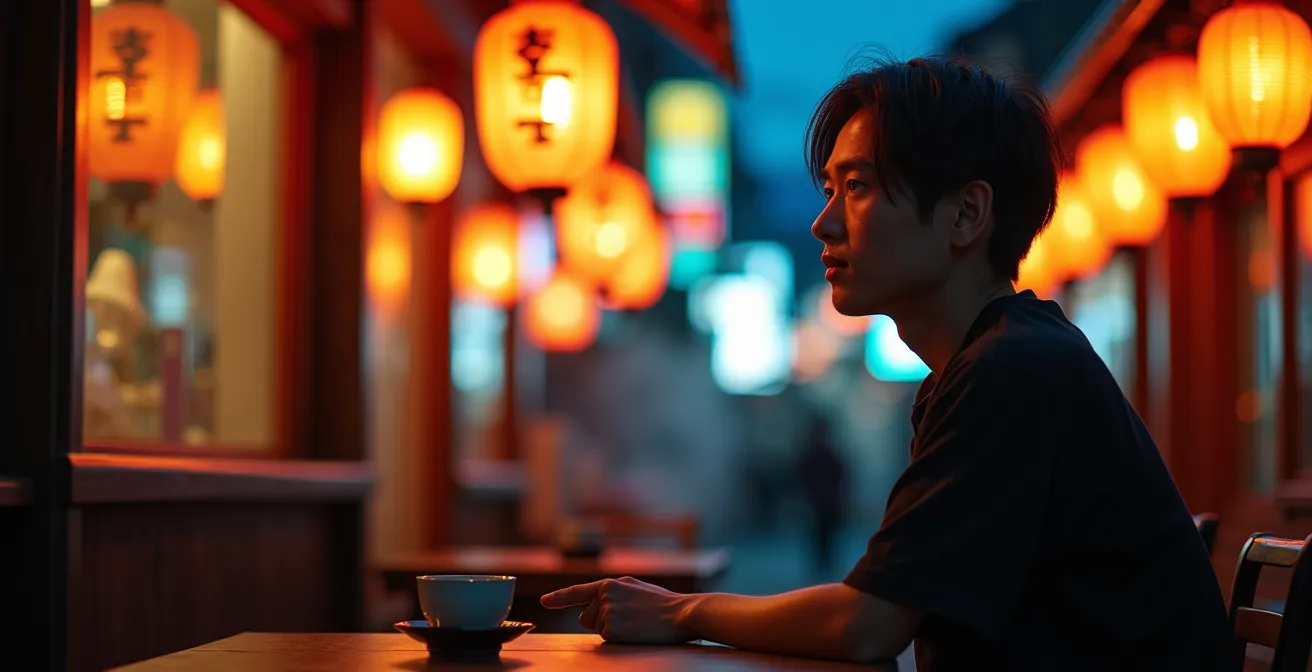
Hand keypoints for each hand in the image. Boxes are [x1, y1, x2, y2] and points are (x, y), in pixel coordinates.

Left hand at [540, 576, 696, 643]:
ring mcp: (606, 613)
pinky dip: (618, 638)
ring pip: (595, 628)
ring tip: (634, 622)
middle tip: (628, 618)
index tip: (544, 601)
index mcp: (609, 583)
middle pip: (585, 616)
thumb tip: (594, 603)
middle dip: (599, 620)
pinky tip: (634, 630)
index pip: (577, 592)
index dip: (558, 597)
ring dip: (610, 629)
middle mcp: (603, 596)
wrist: (680, 613)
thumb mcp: (634, 588)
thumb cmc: (662, 603)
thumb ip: (612, 592)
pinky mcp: (611, 629)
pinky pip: (605, 638)